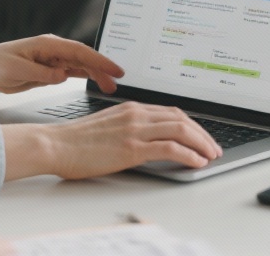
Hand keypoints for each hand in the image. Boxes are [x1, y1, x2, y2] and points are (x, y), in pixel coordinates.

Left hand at [0, 34, 124, 96]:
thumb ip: (40, 73)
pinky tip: (96, 82)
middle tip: (118, 81)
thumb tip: (62, 75)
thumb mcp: (16, 71)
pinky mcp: (50, 70)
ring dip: (96, 75)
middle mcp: (52, 51)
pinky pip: (73, 72)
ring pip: (81, 66)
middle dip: (102, 69)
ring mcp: (52, 60)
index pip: (78, 51)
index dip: (98, 60)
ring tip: (111, 86)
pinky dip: (86, 77)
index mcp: (47, 45)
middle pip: (84, 58)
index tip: (114, 68)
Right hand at [1, 101, 222, 180]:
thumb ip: (129, 127)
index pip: (172, 112)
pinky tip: (196, 162)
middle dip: (203, 134)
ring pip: (181, 129)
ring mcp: (135, 129)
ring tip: (211, 156)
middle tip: (213, 148)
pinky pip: (170, 147)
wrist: (56, 144)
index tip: (201, 137)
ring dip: (201, 143)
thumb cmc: (76, 141)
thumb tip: (148, 140)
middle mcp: (136, 114)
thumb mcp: (108, 126)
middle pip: (182, 118)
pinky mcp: (132, 147)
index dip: (192, 125)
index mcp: (132, 108)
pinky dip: (189, 154)